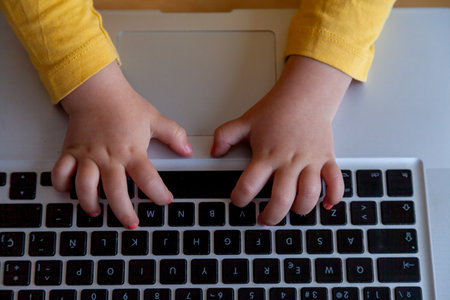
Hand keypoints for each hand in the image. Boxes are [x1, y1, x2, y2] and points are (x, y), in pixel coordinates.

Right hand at [51, 62, 191, 228]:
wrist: (97, 90)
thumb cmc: (124, 105)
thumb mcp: (155, 119)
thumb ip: (174, 135)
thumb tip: (188, 150)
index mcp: (131, 151)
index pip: (148, 178)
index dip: (158, 193)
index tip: (165, 201)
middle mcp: (109, 157)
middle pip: (115, 192)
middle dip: (124, 212)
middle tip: (131, 223)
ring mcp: (88, 155)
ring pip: (85, 186)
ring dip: (90, 202)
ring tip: (96, 212)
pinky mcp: (71, 151)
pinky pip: (61, 171)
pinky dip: (61, 184)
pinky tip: (68, 191)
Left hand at [212, 56, 350, 224]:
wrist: (305, 94)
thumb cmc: (277, 109)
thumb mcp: (245, 121)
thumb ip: (225, 136)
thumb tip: (214, 152)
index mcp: (267, 154)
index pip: (249, 185)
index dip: (240, 198)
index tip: (238, 201)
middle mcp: (289, 161)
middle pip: (282, 199)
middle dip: (271, 216)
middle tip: (264, 219)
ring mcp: (310, 161)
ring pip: (309, 195)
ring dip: (300, 209)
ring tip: (292, 211)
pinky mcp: (327, 158)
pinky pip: (335, 182)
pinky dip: (334, 196)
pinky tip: (326, 205)